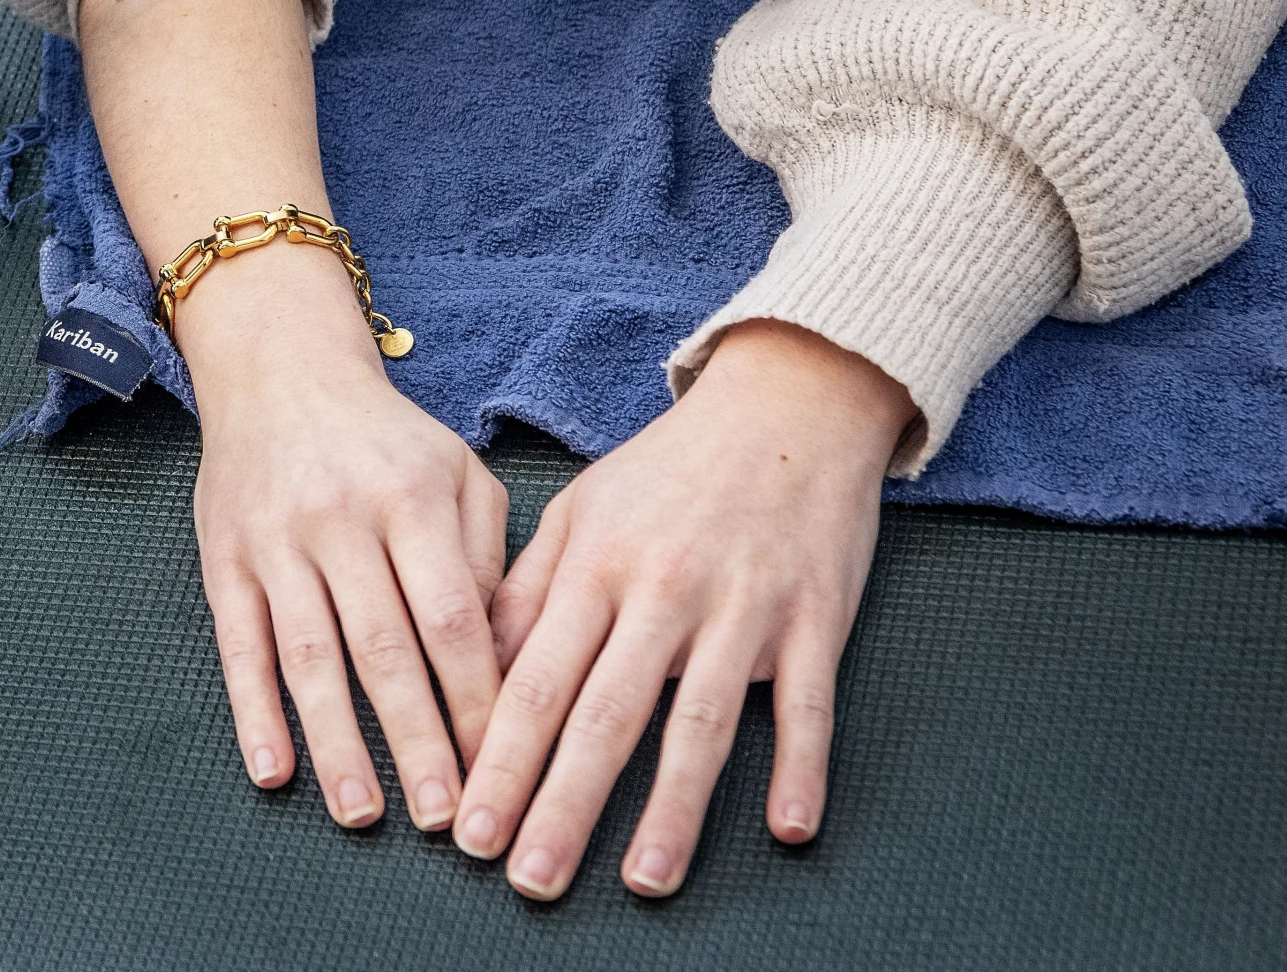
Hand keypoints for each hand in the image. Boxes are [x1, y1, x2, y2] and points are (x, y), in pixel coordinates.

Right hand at [186, 252, 510, 831]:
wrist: (279, 371)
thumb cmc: (388, 438)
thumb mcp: (461, 471)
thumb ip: (489, 557)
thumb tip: (501, 659)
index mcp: (413, 497)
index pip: (452, 617)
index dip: (477, 699)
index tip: (504, 768)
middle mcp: (341, 519)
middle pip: (384, 649)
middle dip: (417, 741)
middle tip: (445, 820)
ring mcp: (276, 540)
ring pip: (309, 657)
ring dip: (337, 743)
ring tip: (363, 815)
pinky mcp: (224, 558)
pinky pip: (240, 645)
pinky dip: (253, 711)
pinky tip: (273, 770)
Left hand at [453, 319, 911, 898]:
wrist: (784, 405)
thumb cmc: (666, 470)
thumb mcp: (577, 511)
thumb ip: (527, 592)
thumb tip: (475, 673)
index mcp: (593, 567)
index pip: (533, 681)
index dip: (499, 761)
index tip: (472, 829)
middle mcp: (661, 591)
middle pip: (604, 715)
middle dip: (561, 803)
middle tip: (529, 877)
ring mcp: (742, 606)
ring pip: (700, 721)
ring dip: (672, 807)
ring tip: (644, 879)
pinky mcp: (815, 616)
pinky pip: (808, 703)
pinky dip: (802, 764)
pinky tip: (789, 825)